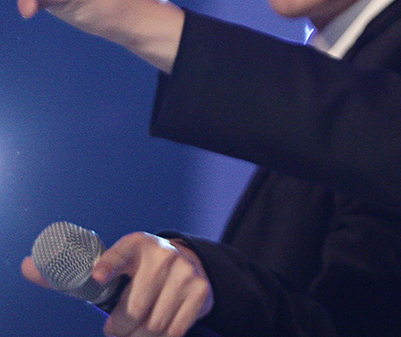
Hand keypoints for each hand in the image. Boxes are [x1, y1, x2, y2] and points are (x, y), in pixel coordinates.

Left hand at [24, 232, 213, 336]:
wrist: (189, 263)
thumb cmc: (137, 272)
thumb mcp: (111, 267)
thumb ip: (72, 274)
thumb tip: (27, 266)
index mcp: (136, 244)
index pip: (121, 254)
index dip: (109, 264)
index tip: (98, 275)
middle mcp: (164, 255)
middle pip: (133, 310)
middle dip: (119, 329)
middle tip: (115, 329)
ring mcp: (186, 272)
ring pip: (153, 325)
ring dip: (138, 336)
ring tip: (134, 331)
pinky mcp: (201, 291)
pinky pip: (174, 330)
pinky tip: (156, 330)